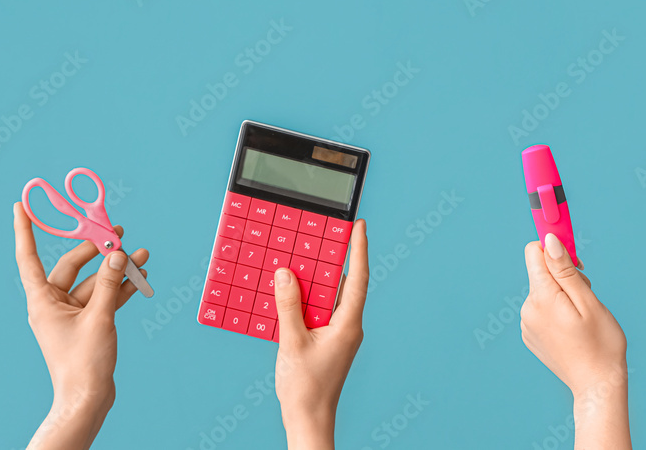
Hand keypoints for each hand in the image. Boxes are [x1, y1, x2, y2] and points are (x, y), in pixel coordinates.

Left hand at [13, 203, 149, 449]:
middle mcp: (53, 305)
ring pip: (95, 282)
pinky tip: (138, 277)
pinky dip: (120, 288)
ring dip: (117, 270)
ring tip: (141, 256)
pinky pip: (104, 298)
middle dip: (97, 250)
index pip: (29, 259)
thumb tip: (117, 254)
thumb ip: (109, 283)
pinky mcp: (88, 324)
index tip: (21, 207)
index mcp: (43, 301)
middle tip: (117, 233)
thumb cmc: (84, 362)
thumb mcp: (100, 317)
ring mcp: (71, 315)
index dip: (25, 232)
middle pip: (73, 267)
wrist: (88, 397)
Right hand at [274, 219, 368, 449]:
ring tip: (302, 260)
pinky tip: (292, 293)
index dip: (359, 249)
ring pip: (330, 298)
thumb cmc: (305, 387)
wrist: (308, 419)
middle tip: (322, 235)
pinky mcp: (329, 341)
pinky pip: (321, 312)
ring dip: (317, 281)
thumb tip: (286, 273)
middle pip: (343, 284)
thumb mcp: (292, 341)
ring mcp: (340, 334)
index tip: (359, 225)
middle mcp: (349, 326)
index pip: (358, 277)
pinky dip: (308, 300)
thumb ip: (289, 305)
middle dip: (332, 260)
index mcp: (348, 324)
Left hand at [520, 233, 630, 449]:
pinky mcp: (531, 335)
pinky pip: (541, 309)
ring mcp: (527, 323)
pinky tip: (573, 327)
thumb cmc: (601, 343)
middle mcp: (527, 308)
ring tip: (582, 315)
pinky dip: (556, 310)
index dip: (555, 247)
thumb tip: (549, 240)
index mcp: (541, 297)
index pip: (535, 253)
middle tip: (587, 292)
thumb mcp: (588, 301)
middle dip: (564, 274)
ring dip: (562, 294)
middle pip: (541, 272)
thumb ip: (566, 270)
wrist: (596, 386)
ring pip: (543, 291)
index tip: (573, 254)